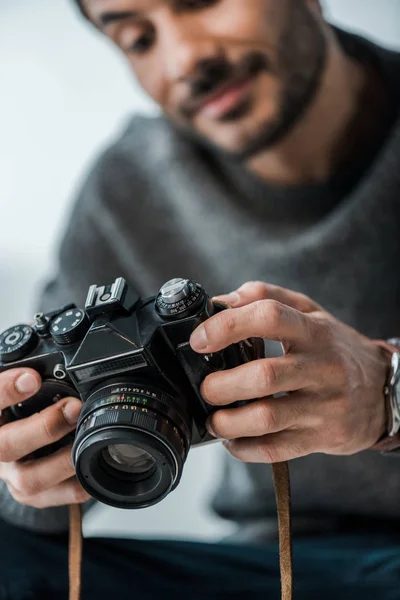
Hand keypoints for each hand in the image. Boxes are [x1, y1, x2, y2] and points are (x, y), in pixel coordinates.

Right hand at [0, 369, 89, 507]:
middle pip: (6, 446)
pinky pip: (53, 497)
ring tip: (85, 440)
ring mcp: (11, 475)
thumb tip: (56, 357)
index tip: (32, 378)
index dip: (6, 390)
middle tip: (73, 408)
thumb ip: (27, 376)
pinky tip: (91, 467)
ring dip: (63, 460)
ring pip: (29, 479)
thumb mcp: (18, 392)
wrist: (14, 450)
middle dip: (43, 426)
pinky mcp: (30, 495)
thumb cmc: (19, 413)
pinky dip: (76, 484)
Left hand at [190, 281, 388, 462]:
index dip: (228, 326)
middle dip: (221, 385)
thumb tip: (221, 301)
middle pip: (264, 376)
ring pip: (267, 418)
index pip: (269, 316)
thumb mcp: (310, 312)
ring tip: (215, 419)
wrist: (384, 390)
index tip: (200, 340)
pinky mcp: (322, 437)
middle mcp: (321, 367)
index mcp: (314, 330)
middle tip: (206, 388)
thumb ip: (267, 297)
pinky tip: (233, 440)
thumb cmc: (335, 348)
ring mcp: (323, 406)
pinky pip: (276, 449)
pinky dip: (244, 449)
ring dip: (228, 422)